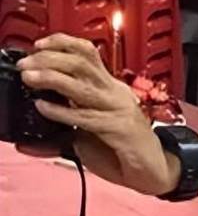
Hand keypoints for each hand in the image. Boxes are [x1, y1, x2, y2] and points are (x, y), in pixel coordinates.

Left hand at [17, 34, 177, 194]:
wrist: (152, 172)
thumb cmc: (122, 151)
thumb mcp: (89, 132)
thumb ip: (65, 124)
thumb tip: (32, 127)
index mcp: (110, 88)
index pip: (88, 53)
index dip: (62, 43)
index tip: (37, 46)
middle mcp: (115, 93)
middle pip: (83, 62)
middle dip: (50, 59)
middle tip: (27, 65)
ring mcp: (119, 110)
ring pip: (83, 85)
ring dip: (52, 78)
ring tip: (31, 78)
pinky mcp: (119, 129)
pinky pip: (85, 117)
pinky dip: (61, 111)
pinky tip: (43, 108)